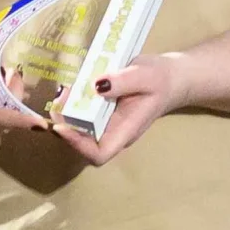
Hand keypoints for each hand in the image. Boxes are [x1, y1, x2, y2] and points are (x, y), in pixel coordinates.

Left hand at [53, 53, 185, 165]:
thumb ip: (124, 81)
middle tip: (58, 100)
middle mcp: (112, 131)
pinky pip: (80, 112)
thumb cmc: (162, 80)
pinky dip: (70, 102)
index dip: (78, 146)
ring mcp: (104, 122)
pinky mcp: (99, 110)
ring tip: (62, 91)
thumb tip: (96, 86)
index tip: (62, 127)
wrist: (171, 77)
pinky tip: (69, 86)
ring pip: (77, 126)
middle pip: (81, 141)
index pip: (99, 154)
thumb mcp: (147, 75)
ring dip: (64, 112)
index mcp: (125, 131)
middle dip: (65, 124)